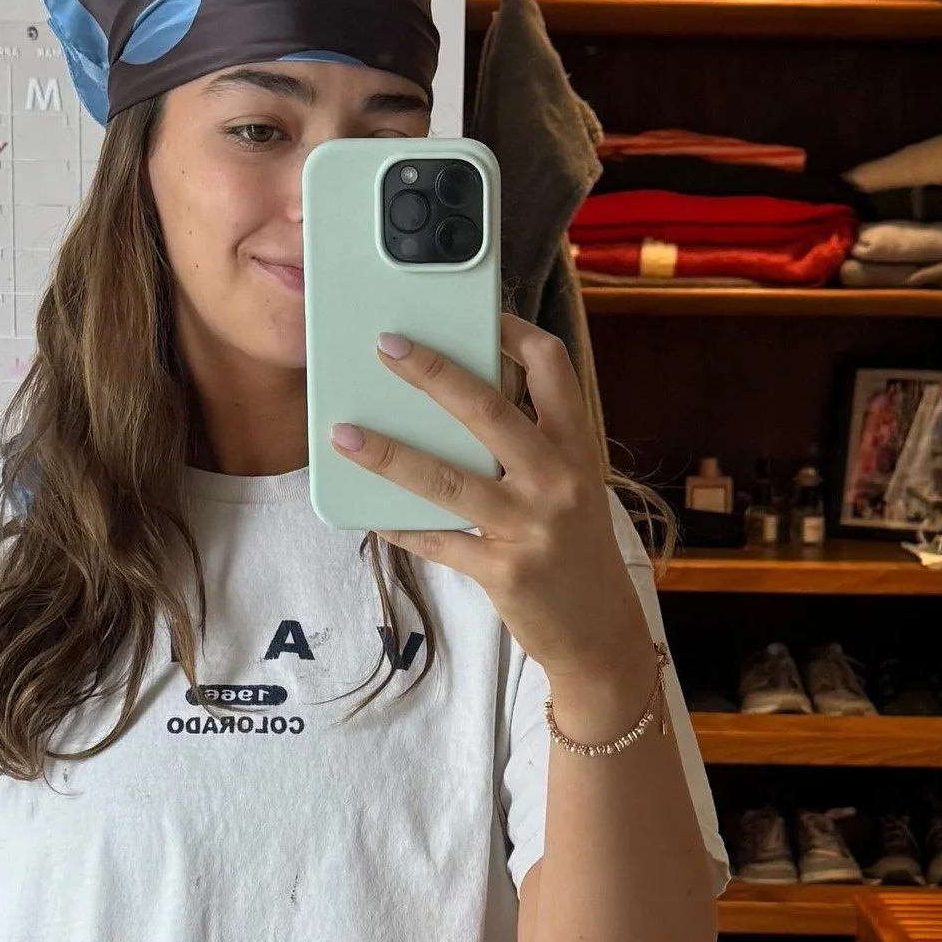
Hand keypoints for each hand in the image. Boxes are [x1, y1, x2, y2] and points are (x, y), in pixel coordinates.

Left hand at [331, 316, 657, 735]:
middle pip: (490, 410)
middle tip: (385, 346)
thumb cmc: (574, 545)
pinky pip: (438, 542)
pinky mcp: (505, 572)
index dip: (512, 332)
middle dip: (432, 373)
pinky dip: (400, 525)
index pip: (552, 367)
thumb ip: (527, 443)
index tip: (475, 312)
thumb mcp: (569, 484)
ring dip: (389, 453)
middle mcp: (559, 480)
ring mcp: (532, 527)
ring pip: (448, 479)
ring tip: (342, 432)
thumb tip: (453, 397)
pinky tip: (367, 512)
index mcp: (578, 447)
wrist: (599, 630)